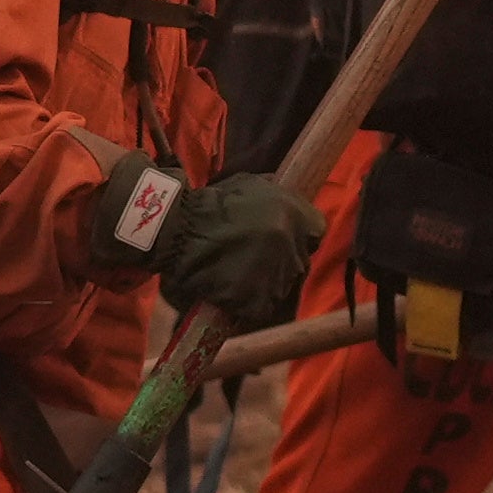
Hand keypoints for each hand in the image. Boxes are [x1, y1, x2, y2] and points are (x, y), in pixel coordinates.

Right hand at [148, 170, 322, 321]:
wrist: (177, 230)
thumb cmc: (210, 205)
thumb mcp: (251, 184)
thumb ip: (278, 196)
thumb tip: (291, 206)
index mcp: (296, 216)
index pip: (316, 232)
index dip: (298, 234)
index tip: (279, 236)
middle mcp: (293, 248)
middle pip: (299, 261)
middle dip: (280, 259)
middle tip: (251, 255)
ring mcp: (277, 278)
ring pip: (281, 286)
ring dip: (265, 282)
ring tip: (236, 272)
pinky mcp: (258, 302)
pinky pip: (260, 307)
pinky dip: (247, 303)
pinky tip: (229, 290)